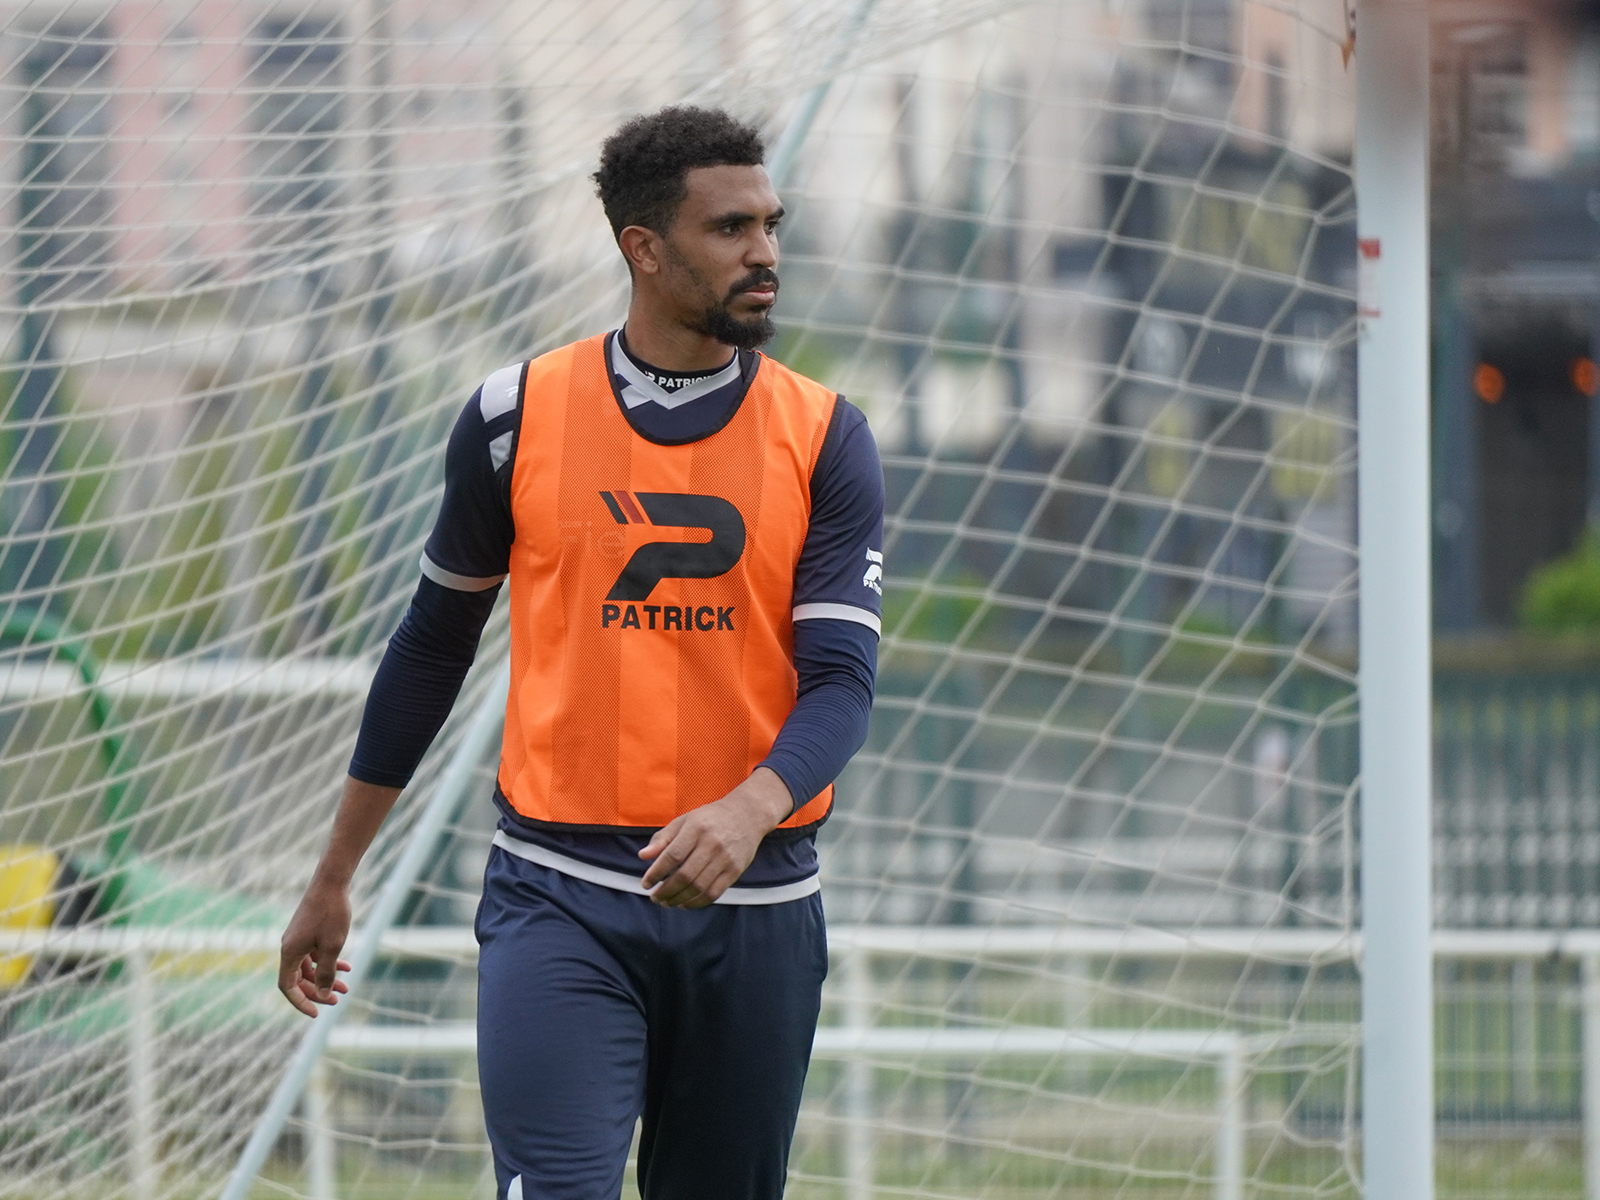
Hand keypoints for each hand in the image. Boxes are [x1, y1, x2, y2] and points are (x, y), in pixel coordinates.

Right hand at [278, 879, 353, 1016]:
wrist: (332, 882)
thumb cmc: (331, 913)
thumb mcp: (332, 946)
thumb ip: (327, 973)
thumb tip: (323, 995)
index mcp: (289, 953)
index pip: (287, 987)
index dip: (300, 1002)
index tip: (316, 1014)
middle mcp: (289, 947)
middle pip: (298, 980)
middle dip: (317, 992)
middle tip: (337, 1000)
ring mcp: (298, 939)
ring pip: (309, 968)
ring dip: (326, 978)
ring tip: (346, 987)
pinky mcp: (307, 932)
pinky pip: (314, 954)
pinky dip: (328, 962)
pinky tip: (346, 967)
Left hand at [638, 768, 793, 907]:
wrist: (747, 815)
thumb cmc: (710, 818)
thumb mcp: (685, 820)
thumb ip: (663, 838)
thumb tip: (643, 856)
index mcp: (696, 828)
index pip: (672, 855)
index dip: (656, 872)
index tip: (646, 883)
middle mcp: (711, 843)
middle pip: (685, 875)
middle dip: (666, 891)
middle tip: (655, 897)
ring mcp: (725, 858)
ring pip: (699, 887)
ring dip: (679, 899)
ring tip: (667, 902)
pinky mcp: (735, 870)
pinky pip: (714, 892)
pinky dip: (697, 902)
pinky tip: (685, 903)